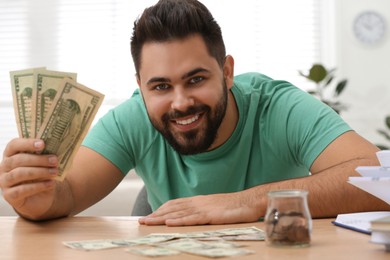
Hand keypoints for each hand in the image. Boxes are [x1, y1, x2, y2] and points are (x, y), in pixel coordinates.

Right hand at [0, 138, 57, 219]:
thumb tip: (56, 148)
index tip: (43, 144)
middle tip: (54, 160)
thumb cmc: (41, 175)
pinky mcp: (9, 196)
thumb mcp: (44, 164)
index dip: (27, 143)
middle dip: (38, 159)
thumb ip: (45, 155)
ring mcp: (4, 182)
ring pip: (19, 174)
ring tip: (55, 172)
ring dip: (40, 172)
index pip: (14, 145)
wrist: (41, 196)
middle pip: (18, 160)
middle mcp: (4, 167)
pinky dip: (38, 186)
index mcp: (11, 155)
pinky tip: (50, 184)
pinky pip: (22, 190)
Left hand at [138, 192, 259, 225]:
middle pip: (172, 208)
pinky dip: (179, 221)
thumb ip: (203, 210)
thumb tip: (193, 215)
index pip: (175, 204)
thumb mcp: (215, 207)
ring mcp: (204, 208)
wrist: (250, 201)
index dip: (161, 210)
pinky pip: (192, 218)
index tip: (150, 216)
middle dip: (156, 215)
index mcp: (199, 200)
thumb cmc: (234, 206)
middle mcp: (198, 202)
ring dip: (161, 218)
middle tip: (142, 221)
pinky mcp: (211, 215)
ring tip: (148, 223)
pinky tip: (169, 223)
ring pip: (178, 213)